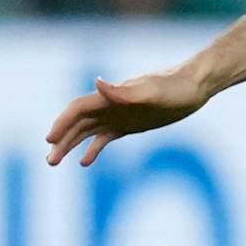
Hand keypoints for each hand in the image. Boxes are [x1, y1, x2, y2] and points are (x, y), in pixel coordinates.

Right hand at [45, 70, 209, 165]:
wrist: (195, 86)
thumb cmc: (175, 87)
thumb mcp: (152, 91)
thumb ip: (124, 91)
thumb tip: (97, 82)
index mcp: (112, 96)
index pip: (78, 109)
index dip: (62, 123)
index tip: (50, 140)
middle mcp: (111, 105)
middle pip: (78, 123)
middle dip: (62, 140)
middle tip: (49, 161)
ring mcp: (119, 115)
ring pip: (87, 131)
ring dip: (70, 145)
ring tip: (54, 162)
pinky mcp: (130, 125)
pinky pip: (104, 138)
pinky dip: (93, 148)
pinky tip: (84, 162)